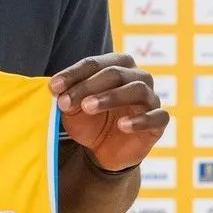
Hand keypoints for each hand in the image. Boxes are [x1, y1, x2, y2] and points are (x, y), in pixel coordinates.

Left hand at [49, 53, 169, 171]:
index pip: (94, 63)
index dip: (73, 74)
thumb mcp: (72, 109)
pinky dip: (140, 120)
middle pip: (115, 73)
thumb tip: (58, 90)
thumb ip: (67, 97)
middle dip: (88, 86)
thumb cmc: (89, 120)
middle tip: (67, 101)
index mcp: (116, 65)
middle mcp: (137, 77)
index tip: (53, 87)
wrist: (103, 149)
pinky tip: (123, 125)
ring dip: (111, 97)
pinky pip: (157, 116)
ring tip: (88, 107)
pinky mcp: (158, 122)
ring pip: (137, 89)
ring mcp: (150, 98)